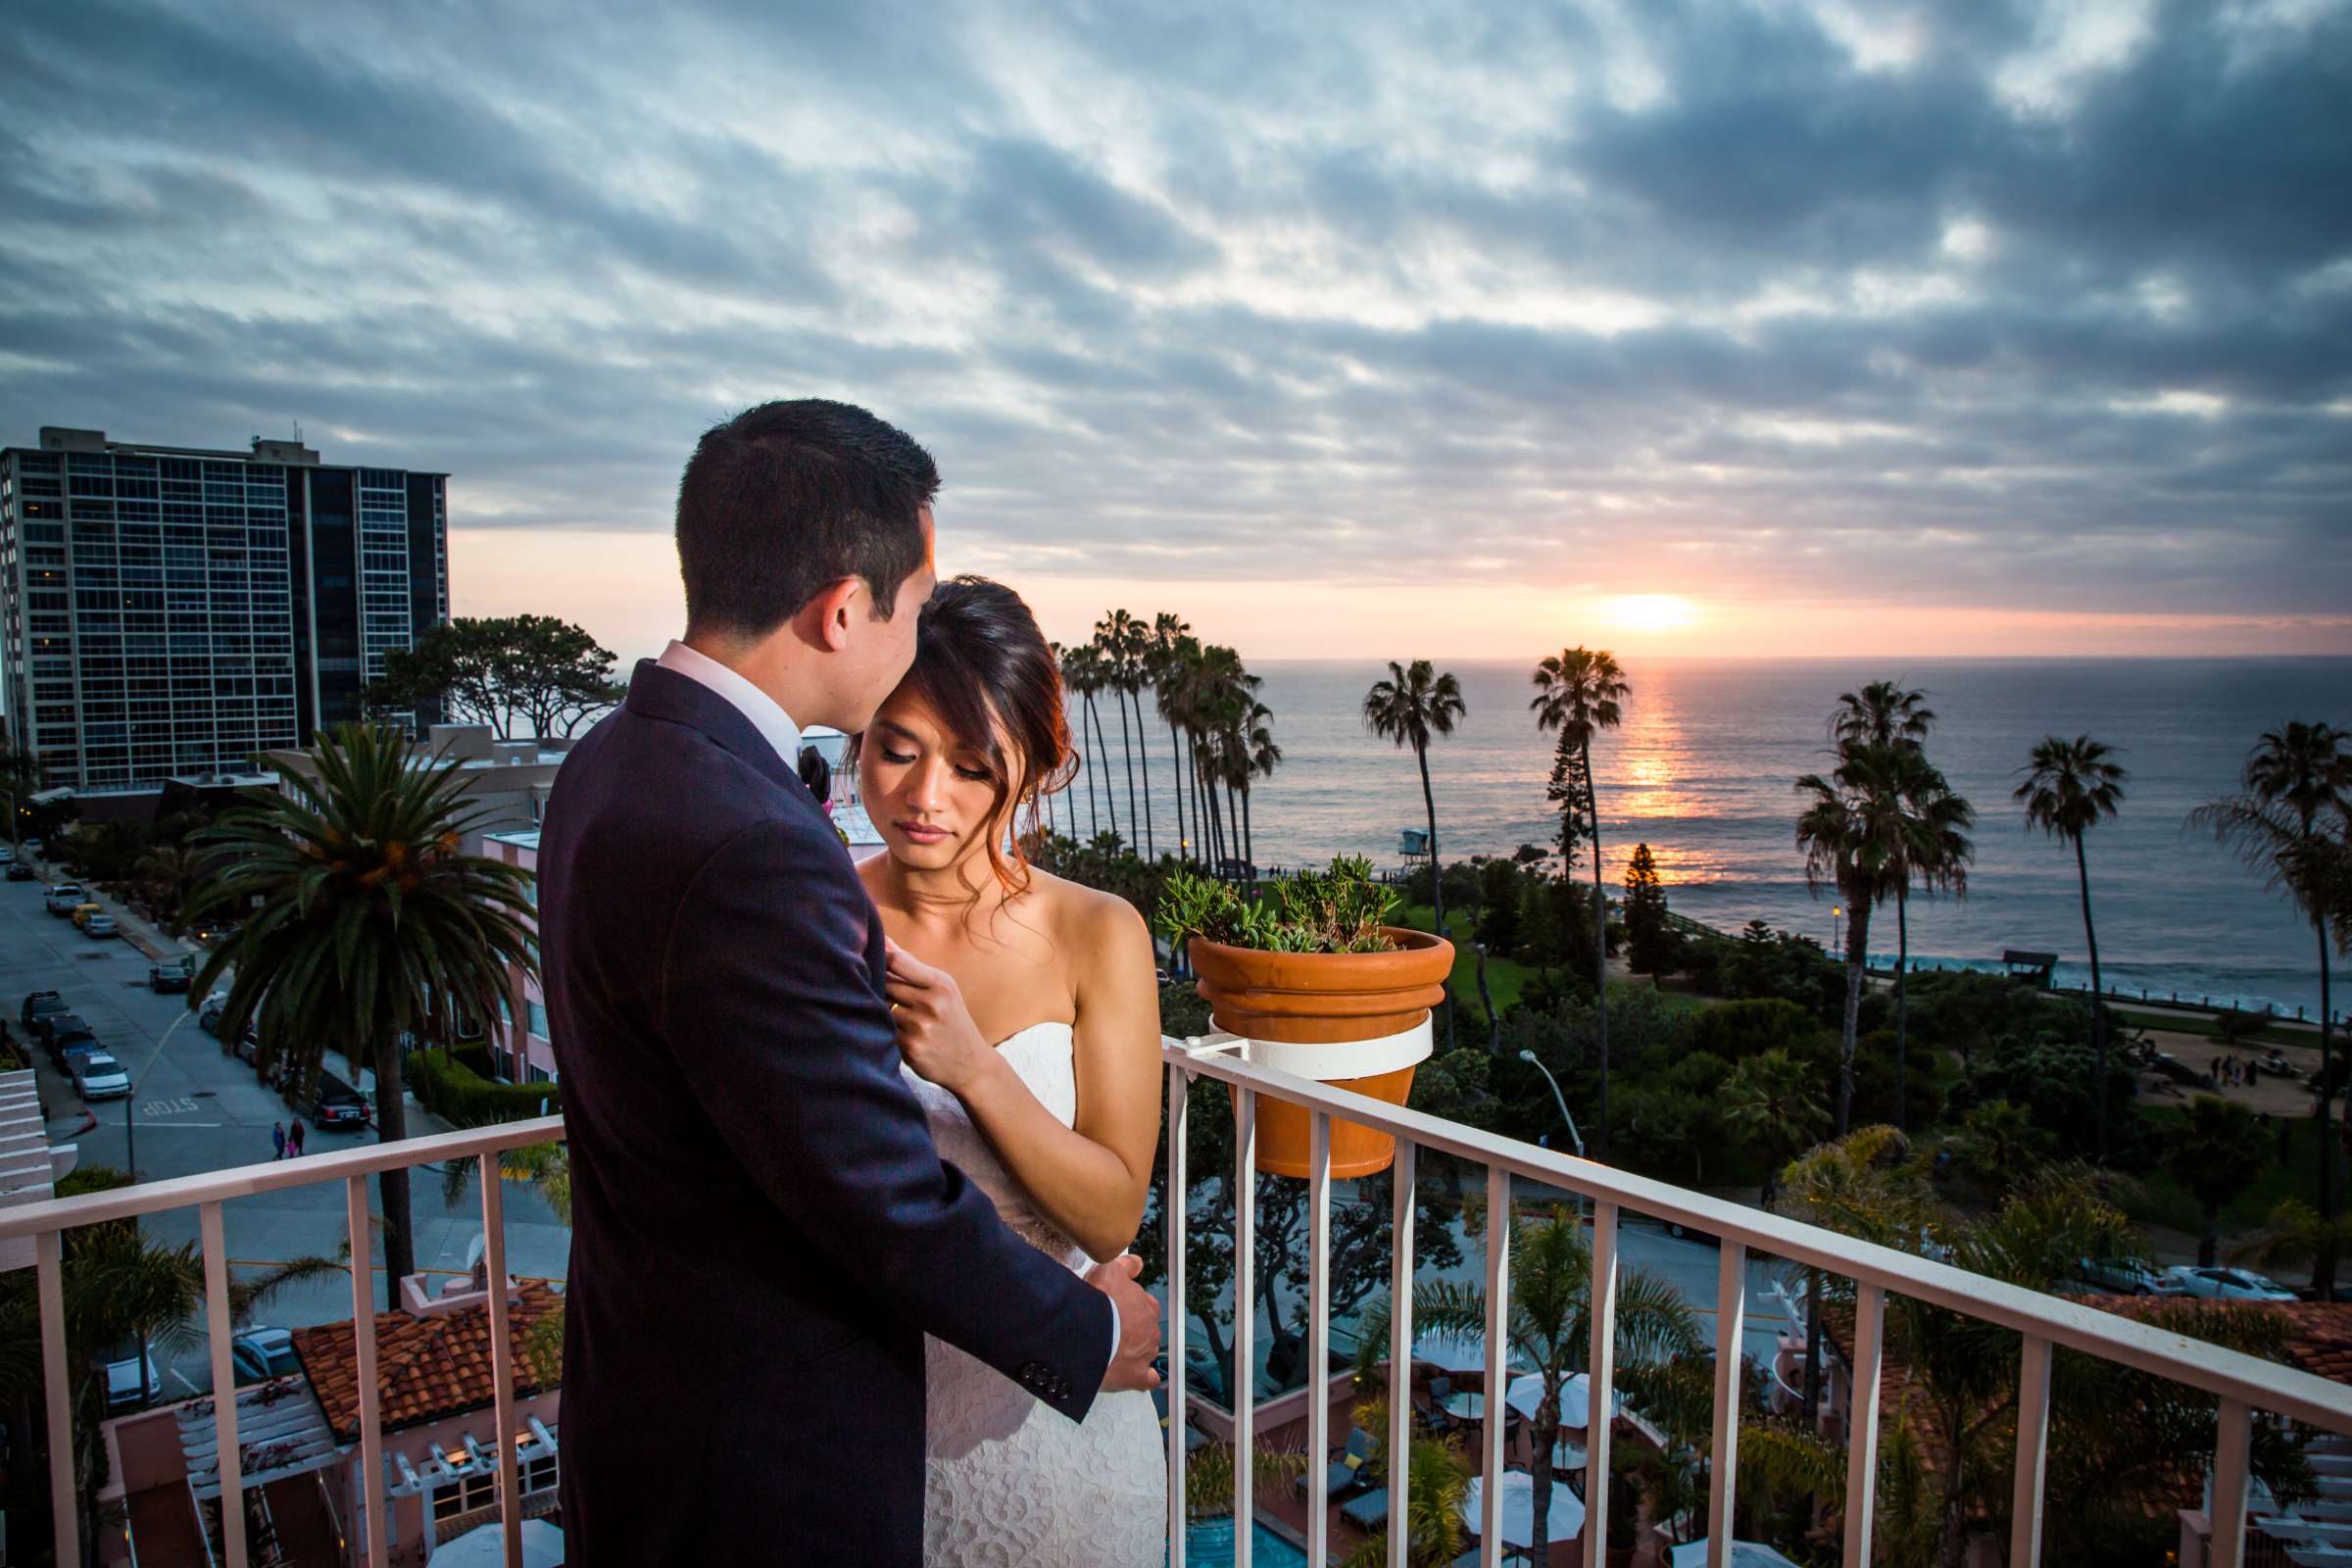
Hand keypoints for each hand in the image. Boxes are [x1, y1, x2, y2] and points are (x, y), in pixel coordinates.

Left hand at [883, 939, 991, 1095]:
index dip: (879, 958)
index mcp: (941, 984)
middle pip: (886, 984)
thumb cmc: (951, 1018)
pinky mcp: (910, 1048)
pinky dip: (882, 1030)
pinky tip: (891, 1032)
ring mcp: (920, 1027)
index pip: (898, 961)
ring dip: (877, 1009)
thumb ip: (911, 966)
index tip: (869, 958)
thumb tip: (883, 940)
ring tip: (885, 1012)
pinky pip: (883, 1030)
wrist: (970, 1063)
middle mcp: (931, 1004)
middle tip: (870, 988)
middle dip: (877, 985)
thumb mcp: (942, 989)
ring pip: (881, 1008)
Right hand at [1087, 1253, 1162, 1393]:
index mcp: (1147, 1306)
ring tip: (1114, 1350)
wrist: (1086, 1335)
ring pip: (1146, 1351)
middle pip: (1145, 1329)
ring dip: (1134, 1350)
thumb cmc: (1097, 1303)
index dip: (1129, 1306)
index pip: (1144, 1305)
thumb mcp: (1109, 1270)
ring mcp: (1145, 1354)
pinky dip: (1145, 1378)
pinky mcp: (1135, 1376)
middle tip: (1111, 1328)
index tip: (1116, 1307)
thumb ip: (1125, 1265)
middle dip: (1132, 1329)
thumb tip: (1136, 1263)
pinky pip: (1147, 1379)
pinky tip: (1137, 1376)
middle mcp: (1150, 1330)